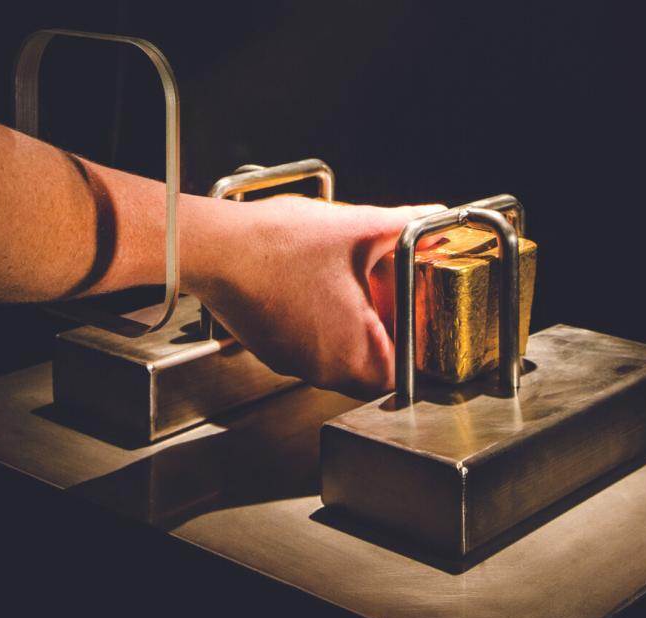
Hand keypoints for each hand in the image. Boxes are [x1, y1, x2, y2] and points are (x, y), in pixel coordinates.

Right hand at [186, 195, 444, 397]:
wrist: (215, 248)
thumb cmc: (275, 246)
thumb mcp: (356, 227)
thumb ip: (403, 223)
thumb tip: (430, 213)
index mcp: (352, 351)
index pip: (402, 376)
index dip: (414, 351)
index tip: (416, 325)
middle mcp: (323, 368)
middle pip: (371, 370)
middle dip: (384, 339)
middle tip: (389, 304)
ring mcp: (294, 362)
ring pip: (338, 360)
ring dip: (350, 332)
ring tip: (352, 291)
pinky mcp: (271, 350)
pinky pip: (309, 349)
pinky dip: (319, 327)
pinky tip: (316, 290)